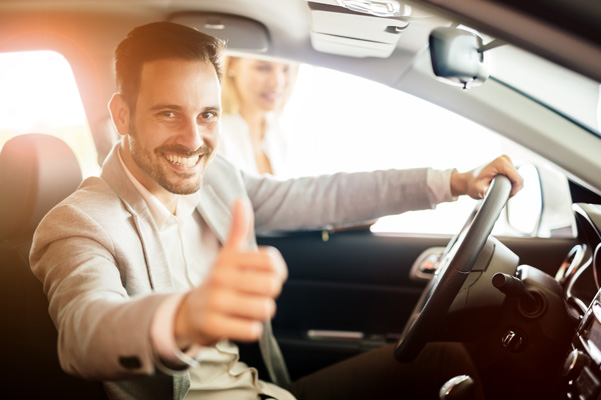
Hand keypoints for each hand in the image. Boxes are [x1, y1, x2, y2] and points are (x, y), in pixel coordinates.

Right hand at [174, 198, 287, 347]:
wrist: (189, 313)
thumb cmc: (219, 281)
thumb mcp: (228, 254)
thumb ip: (239, 228)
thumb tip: (241, 199)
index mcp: (229, 258)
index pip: (272, 262)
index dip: (277, 272)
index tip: (267, 276)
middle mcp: (221, 277)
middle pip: (272, 286)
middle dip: (269, 294)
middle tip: (255, 295)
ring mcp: (216, 301)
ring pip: (265, 309)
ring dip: (261, 312)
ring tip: (246, 308)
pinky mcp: (214, 325)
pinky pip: (253, 330)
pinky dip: (251, 329)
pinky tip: (238, 322)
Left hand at [451, 155, 523, 198]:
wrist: (468, 180)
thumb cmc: (472, 184)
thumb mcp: (479, 190)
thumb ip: (488, 192)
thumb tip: (495, 197)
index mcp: (500, 163)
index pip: (518, 179)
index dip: (514, 190)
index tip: (504, 196)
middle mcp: (505, 159)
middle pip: (519, 180)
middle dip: (512, 190)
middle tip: (499, 194)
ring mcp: (507, 161)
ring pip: (518, 180)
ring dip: (511, 188)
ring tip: (498, 191)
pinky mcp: (508, 165)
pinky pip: (515, 178)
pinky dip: (510, 185)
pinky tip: (500, 187)